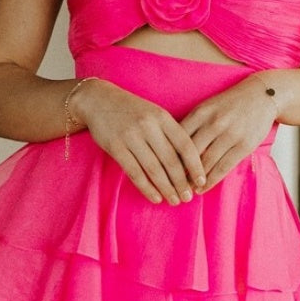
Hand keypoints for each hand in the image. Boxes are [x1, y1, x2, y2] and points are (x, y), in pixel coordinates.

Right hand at [71, 79, 206, 204]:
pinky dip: (147, 188)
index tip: (202, 181)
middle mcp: (148, 126)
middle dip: (181, 183)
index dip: (195, 166)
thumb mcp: (154, 114)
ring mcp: (131, 137)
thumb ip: (170, 133)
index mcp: (162, 118)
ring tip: (175, 200)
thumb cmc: (132, 110)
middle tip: (188, 197)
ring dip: (166, 188)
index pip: (185, 145)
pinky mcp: (116, 147)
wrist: (98, 99)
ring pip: (154, 169)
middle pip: (170, 160)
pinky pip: (135, 172)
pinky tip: (155, 198)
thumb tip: (188, 163)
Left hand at [178, 75, 278, 191]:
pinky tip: (202, 188)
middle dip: (178, 172)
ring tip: (184, 191)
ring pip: (206, 163)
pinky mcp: (244, 145)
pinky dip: (211, 181)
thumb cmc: (229, 104)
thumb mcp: (207, 107)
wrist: (262, 95)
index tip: (159, 170)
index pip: (178, 138)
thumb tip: (169, 148)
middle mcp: (214, 123)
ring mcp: (230, 135)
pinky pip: (224, 167)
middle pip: (190, 153)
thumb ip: (191, 124)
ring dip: (193, 180)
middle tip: (168, 186)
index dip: (167, 156)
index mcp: (201, 112)